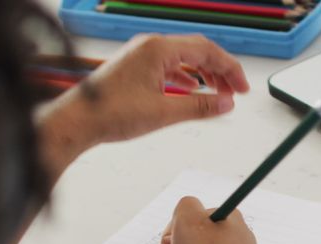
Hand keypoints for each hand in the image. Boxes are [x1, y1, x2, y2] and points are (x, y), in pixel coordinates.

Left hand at [36, 34, 248, 178]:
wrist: (77, 120)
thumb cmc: (110, 113)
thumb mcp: (164, 112)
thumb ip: (200, 107)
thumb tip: (226, 104)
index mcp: (158, 49)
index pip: (206, 51)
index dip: (229, 69)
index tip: (243, 88)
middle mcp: (149, 46)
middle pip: (196, 50)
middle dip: (219, 70)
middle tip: (235, 92)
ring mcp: (140, 55)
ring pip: (182, 58)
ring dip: (203, 74)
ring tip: (217, 93)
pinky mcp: (133, 67)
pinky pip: (167, 66)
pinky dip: (184, 77)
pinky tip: (191, 91)